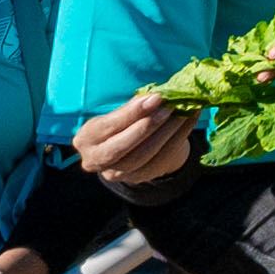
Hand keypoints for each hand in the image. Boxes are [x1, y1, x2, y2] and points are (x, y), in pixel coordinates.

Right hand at [70, 91, 201, 191]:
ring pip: (142, 156)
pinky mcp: (137, 178)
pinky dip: (177, 138)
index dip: (132, 113)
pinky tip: (189, 120)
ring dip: (166, 132)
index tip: (155, 97)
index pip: (108, 127)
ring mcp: (116, 173)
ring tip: (182, 112)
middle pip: (122, 147)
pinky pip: (160, 160)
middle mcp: (95, 160)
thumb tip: (157, 95)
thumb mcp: (119, 113)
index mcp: (86, 138)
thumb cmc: (123, 122)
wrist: (132, 146)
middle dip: (148, 126)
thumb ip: (133, 107)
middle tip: (170, 107)